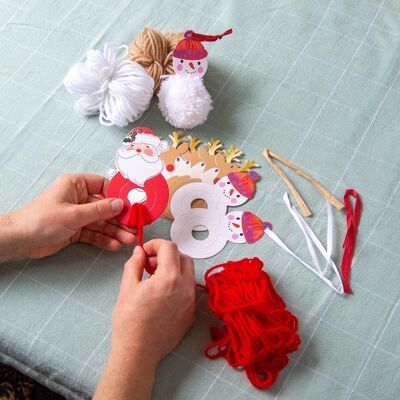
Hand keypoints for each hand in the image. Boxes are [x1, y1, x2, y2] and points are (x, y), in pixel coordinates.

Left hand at [6, 173, 135, 259]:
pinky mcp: (76, 230)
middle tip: (134, 228)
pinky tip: (114, 245)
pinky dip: (103, 239)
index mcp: (76, 185)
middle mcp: (79, 198)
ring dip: (114, 231)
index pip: (103, 186)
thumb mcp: (74, 214)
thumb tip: (121, 204)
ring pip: (101, 222)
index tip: (133, 206)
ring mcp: (78, 215)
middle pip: (105, 207)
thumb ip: (100, 210)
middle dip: (119, 219)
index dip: (119, 196)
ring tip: (128, 240)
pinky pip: (94, 233)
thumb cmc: (43, 220)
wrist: (21, 240)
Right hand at [112, 239, 194, 362]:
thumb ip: (134, 264)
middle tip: (149, 265)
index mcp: (169, 278)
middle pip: (183, 257)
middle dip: (167, 255)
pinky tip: (162, 295)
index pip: (170, 247)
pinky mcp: (191, 313)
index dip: (155, 244)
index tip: (145, 252)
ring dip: (174, 269)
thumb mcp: (127, 287)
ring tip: (155, 280)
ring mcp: (190, 301)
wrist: (138, 352)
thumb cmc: (129, 322)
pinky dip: (178, 284)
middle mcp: (185, 287)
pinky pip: (188, 290)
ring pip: (188, 273)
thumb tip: (139, 251)